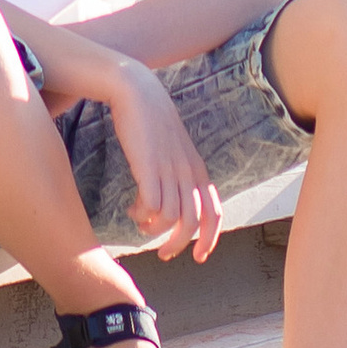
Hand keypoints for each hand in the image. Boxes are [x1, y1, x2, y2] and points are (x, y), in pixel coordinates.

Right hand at [102, 62, 222, 262]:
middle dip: (179, 245)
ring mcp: (169, 170)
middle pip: (192, 223)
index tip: (198, 257)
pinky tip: (132, 210)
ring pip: (171, 219)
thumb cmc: (151, 120)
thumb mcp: (174, 148)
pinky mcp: (149, 167)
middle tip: (163, 254)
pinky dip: (142, 215)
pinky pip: (152, 206)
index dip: (209, 239)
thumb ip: (179, 171)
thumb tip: (174, 201)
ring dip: (154, 230)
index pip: (214, 212)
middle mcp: (188, 172)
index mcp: (197, 169)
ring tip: (141, 225)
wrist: (137, 91)